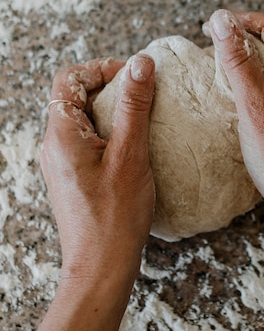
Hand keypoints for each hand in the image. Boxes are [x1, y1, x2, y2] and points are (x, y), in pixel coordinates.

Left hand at [41, 53, 154, 294]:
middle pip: (73, 98)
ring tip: (141, 122)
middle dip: (108, 90)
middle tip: (142, 97)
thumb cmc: (115, 216)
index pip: (68, 79)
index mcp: (61, 135)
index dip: (100, 69)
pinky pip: (86, 143)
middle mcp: (54, 147)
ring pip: (81, 121)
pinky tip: (133, 149)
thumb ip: (134, 106)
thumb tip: (140, 64)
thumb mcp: (130, 155)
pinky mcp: (72, 178)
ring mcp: (61, 164)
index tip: (132, 76)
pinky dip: (108, 135)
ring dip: (110, 114)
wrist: (100, 266)